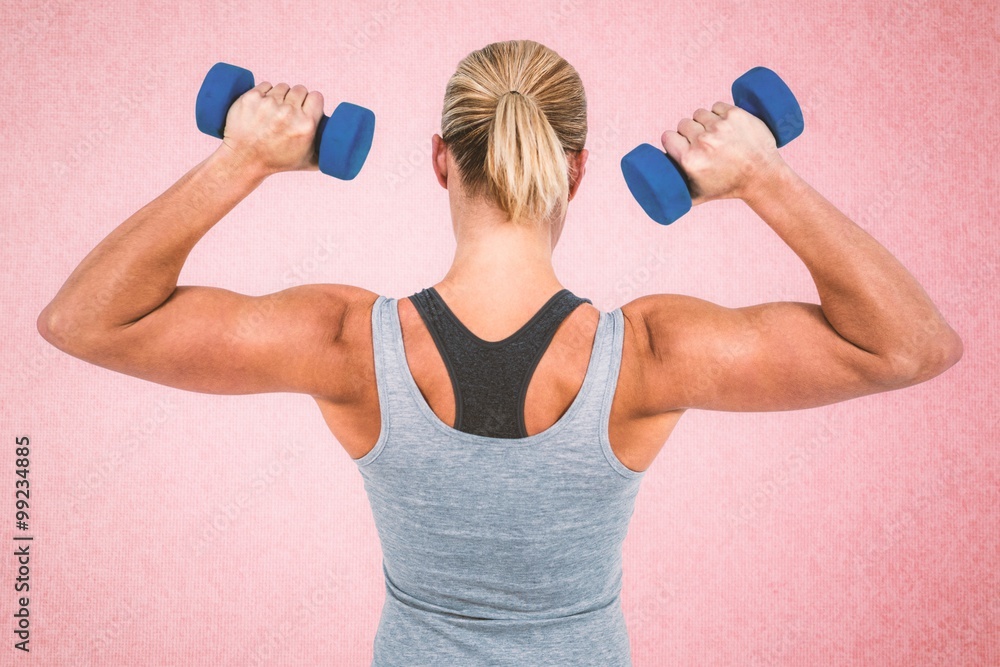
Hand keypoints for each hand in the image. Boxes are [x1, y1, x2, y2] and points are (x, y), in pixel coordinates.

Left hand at [219, 81, 325, 176]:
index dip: (313, 100)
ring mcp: (268, 104)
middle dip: (297, 98)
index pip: (316, 96)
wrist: (244, 160)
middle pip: (300, 89)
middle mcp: (289, 112)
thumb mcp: (308, 162)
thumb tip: (341, 150)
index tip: (308, 106)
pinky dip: (265, 92)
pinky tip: (263, 104)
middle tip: (290, 109)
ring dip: (281, 94)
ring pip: (282, 86)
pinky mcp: (251, 98)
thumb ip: (326, 154)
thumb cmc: (277, 163)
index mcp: (306, 126)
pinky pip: (265, 85)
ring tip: (275, 110)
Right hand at [661, 102, 784, 204]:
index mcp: (690, 159)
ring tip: (713, 133)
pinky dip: (719, 112)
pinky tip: (724, 123)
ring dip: (703, 121)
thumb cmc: (728, 188)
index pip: (668, 136)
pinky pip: (717, 106)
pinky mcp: (735, 114)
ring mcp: (720, 126)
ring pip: (699, 113)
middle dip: (689, 132)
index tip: (679, 144)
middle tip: (700, 142)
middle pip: (683, 123)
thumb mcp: (697, 196)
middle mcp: (703, 142)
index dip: (672, 140)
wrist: (761, 175)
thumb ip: (676, 192)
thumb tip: (658, 189)